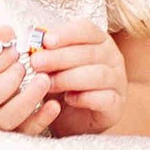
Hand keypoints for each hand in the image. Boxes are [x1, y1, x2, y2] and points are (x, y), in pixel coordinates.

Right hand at [0, 44, 57, 134]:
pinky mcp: (12, 135)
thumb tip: (6, 31)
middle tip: (25, 67)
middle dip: (8, 82)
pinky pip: (25, 132)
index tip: (14, 51)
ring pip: (6, 120)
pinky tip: (54, 105)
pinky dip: (40, 119)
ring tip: (44, 81)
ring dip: (27, 99)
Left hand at [30, 19, 126, 135]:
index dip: (66, 34)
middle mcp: (112, 57)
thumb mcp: (54, 66)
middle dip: (60, 57)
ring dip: (69, 78)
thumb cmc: (65, 86)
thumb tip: (31, 43)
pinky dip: (85, 98)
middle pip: (89, 52)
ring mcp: (118, 81)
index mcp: (99, 40)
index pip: (86, 29)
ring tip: (48, 83)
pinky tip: (68, 99)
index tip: (46, 41)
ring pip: (97, 74)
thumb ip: (47, 54)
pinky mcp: (117, 104)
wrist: (75, 120)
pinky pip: (104, 98)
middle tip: (36, 63)